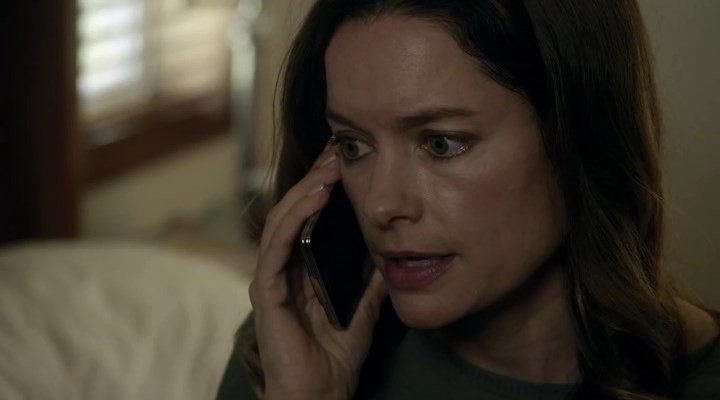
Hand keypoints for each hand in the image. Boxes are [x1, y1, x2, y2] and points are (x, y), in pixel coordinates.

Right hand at [249, 143, 386, 399]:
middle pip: (293, 213)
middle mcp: (281, 270)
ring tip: (330, 166)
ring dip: (305, 190)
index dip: (323, 189)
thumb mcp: (362, 311)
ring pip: (282, 221)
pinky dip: (295, 217)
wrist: (319, 397)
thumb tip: (389, 256)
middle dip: (315, 179)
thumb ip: (370, 285)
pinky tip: (316, 196)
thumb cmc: (333, 360)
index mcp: (300, 272)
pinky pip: (277, 246)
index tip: (345, 162)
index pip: (307, 220)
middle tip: (338, 151)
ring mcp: (271, 279)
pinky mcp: (266, 292)